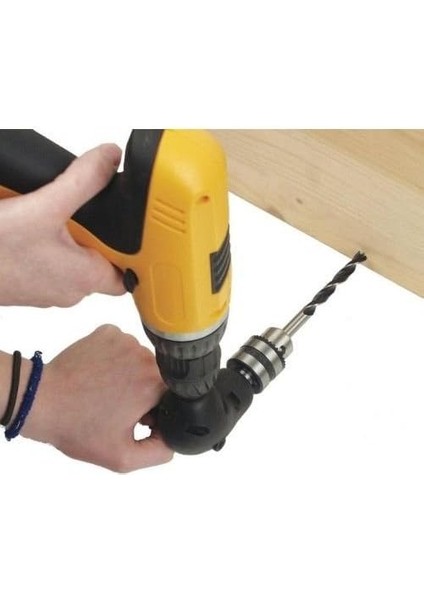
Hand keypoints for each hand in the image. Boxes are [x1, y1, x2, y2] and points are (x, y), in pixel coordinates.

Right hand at [0, 144, 125, 306]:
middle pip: (97, 260)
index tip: (128, 230)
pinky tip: (27, 226)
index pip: (126, 275)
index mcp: (85, 278)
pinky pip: (45, 262)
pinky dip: (43, 243)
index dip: (131, 254)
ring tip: (49, 215)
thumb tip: (108, 160)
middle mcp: (69, 290)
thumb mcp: (44, 207)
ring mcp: (45, 290)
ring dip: (65, 236)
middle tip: (79, 212)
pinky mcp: (26, 285)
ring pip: (70, 260)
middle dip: (91, 234)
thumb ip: (82, 181)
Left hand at [20, 325, 172, 471]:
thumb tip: (174, 438)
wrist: (40, 401)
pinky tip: (97, 373)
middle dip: (143, 393)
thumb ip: (159, 452)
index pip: (171, 397)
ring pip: (139, 360)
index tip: (134, 419)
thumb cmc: (77, 427)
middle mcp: (145, 356)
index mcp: (155, 384)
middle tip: (115, 408)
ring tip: (103, 390)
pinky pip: (121, 346)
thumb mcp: (122, 457)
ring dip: (128, 374)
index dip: (156, 412)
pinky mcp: (107, 332)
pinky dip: (113, 358)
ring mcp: (125, 340)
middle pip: (157, 377)